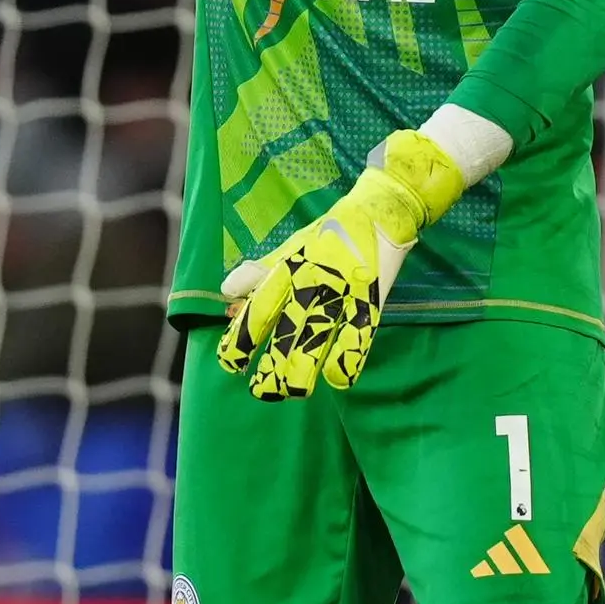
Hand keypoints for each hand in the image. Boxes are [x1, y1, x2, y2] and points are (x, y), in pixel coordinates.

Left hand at [217, 130, 464, 400]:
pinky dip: (348, 357)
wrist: (378, 211)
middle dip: (271, 363)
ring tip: (293, 392)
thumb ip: (260, 272)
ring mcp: (342, 289)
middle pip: (286, 328)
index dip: (242, 338)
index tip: (229, 363)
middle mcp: (311, 280)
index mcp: (288, 268)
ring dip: (304, 367)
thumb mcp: (290, 248)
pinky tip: (339, 379)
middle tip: (260, 391)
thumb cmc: (329, 232)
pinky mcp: (371, 296)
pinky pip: (359, 332)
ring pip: (319, 335)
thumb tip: (226, 289)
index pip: (259, 308)